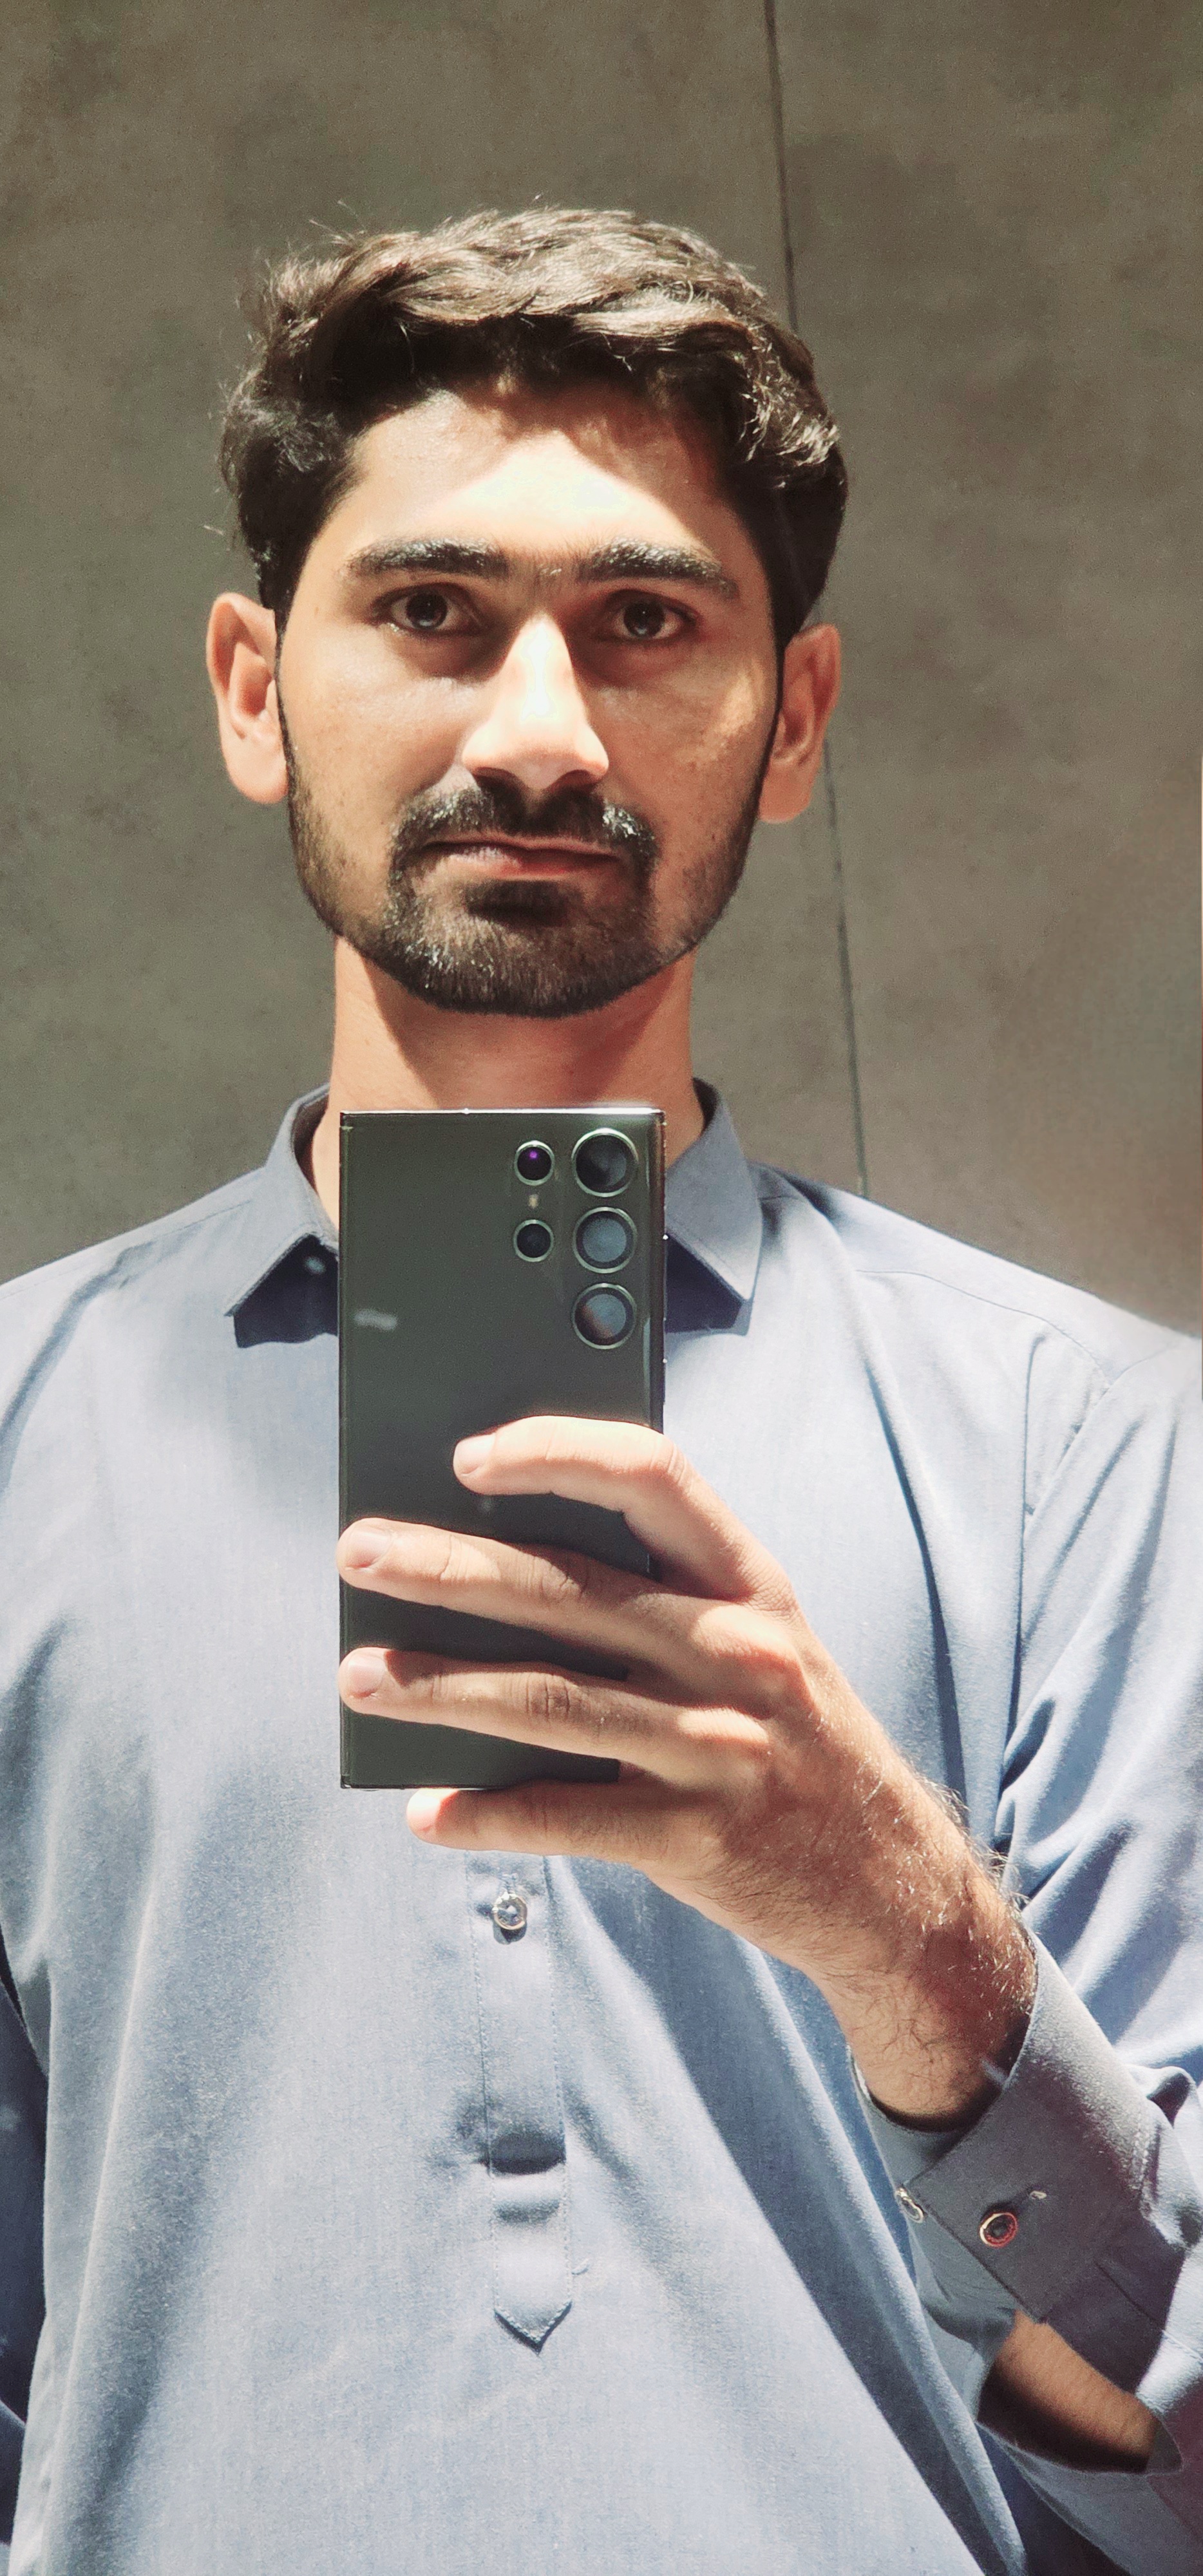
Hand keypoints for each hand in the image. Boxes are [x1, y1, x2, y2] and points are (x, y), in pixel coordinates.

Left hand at [338, 1415, 1032, 2123]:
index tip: (468, 1455)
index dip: (557, 1452)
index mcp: (752, 1586)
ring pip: (551, 1701)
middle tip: (361, 1554)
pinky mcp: (697, 1838)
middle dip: (448, 1567)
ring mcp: (720, 1747)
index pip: (653, 1478)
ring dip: (439, 1688)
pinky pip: (569, 1817)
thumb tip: (496, 1572)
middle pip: (568, 1591)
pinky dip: (489, 1815)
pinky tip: (426, 1812)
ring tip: (357, 1678)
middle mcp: (740, 1653)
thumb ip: (661, 1604)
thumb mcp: (760, 1649)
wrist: (891, 1885)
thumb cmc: (796, 1744)